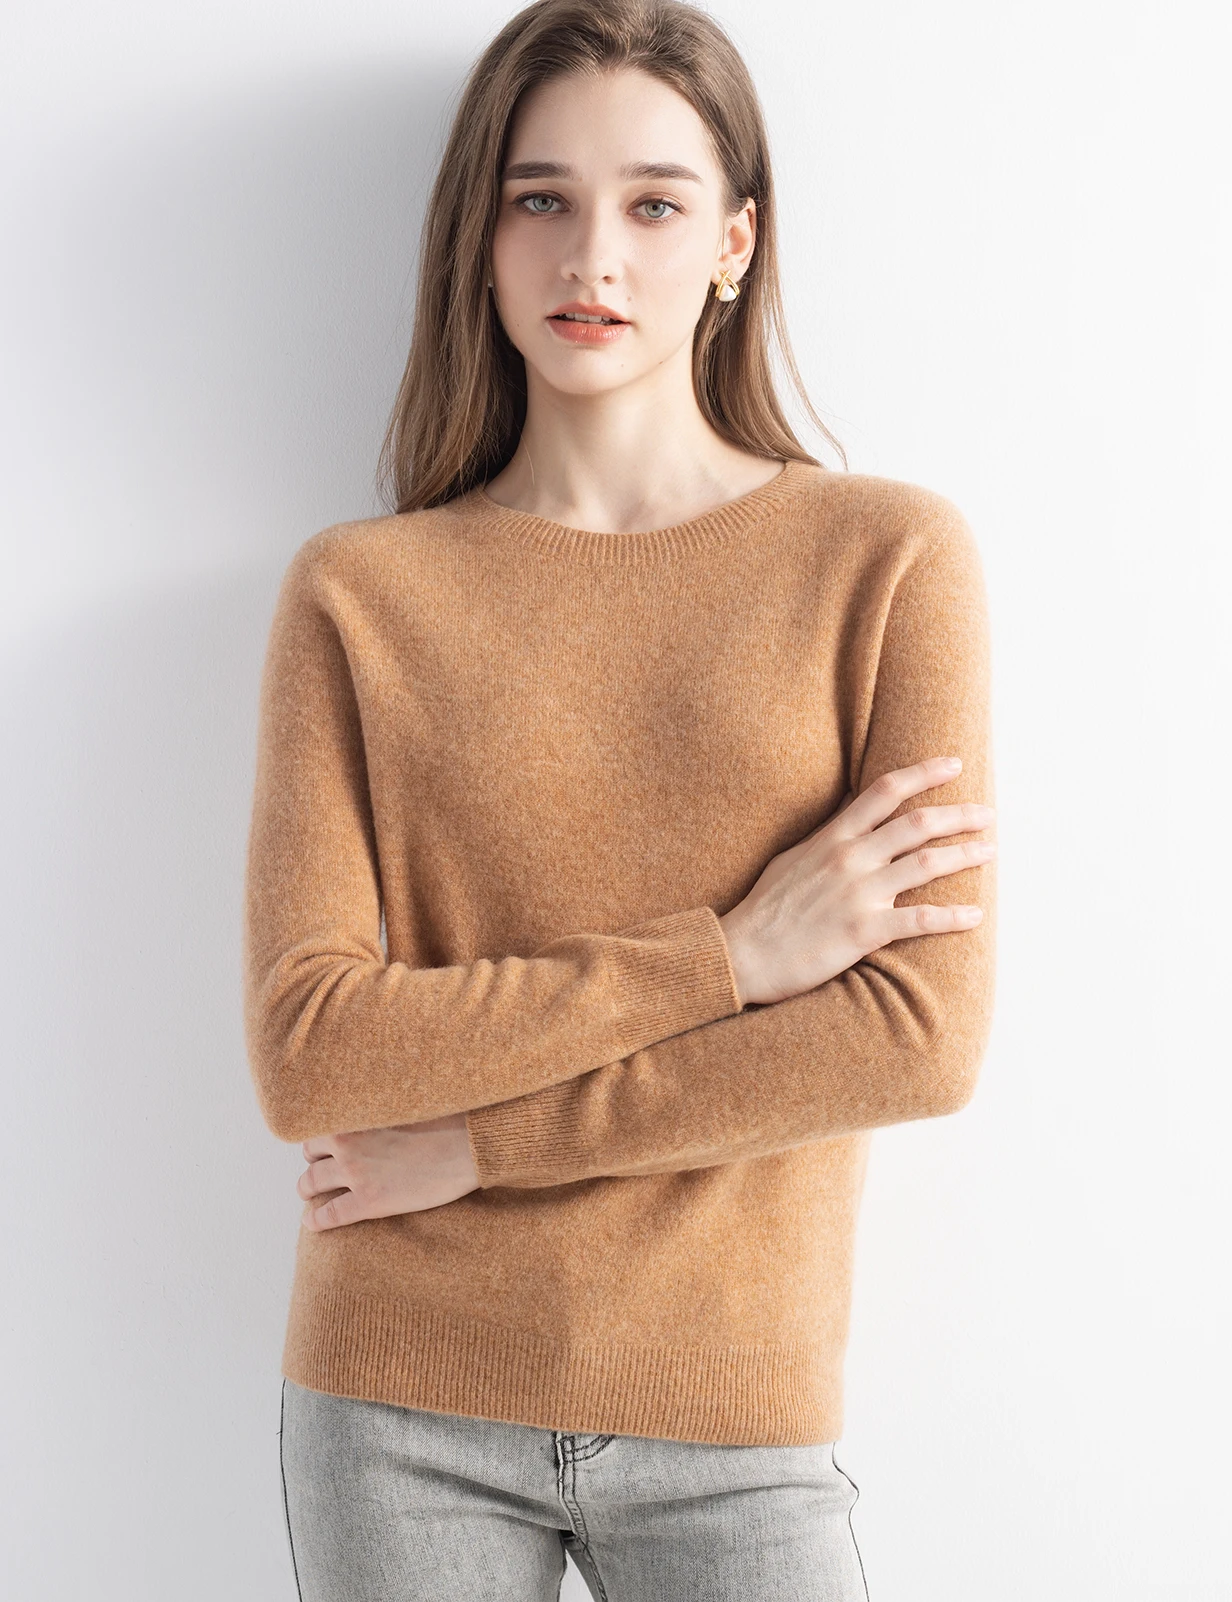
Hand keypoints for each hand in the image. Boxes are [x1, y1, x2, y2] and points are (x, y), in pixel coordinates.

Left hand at [297, 1111, 480, 1231]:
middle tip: (320, 1169)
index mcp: (355, 1115)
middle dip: (313, 1161)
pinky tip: (312, 1221)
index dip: (321, 1138)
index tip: (323, 1146)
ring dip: (307, 1188)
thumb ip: (375, 1106)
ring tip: (311, 1195)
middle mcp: (347, 1142)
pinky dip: (315, 1219)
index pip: (319, 1125)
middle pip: (310, 1154)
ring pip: (310, 1183)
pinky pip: (328, 1215)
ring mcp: (355, 1173)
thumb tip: (371, 1107)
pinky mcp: (368, 1201)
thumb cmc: (444, 1118)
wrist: (466, 1145)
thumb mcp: (401, 1101)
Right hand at [718, 755, 995, 1006]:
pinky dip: (952, 917)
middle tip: (988, 814)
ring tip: (989, 851)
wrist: (744, 953)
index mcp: (833, 837)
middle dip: (960, 815)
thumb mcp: (794, 857)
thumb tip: (854, 816)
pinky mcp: (864, 931)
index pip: (885, 791)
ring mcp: (858, 894)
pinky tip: (974, 916)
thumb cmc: (766, 908)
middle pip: (918, 824)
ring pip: (926, 864)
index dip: (924, 773)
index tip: (954, 764)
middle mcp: (850, 858)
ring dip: (965, 855)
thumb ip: (829, 837)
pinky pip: (919, 920)